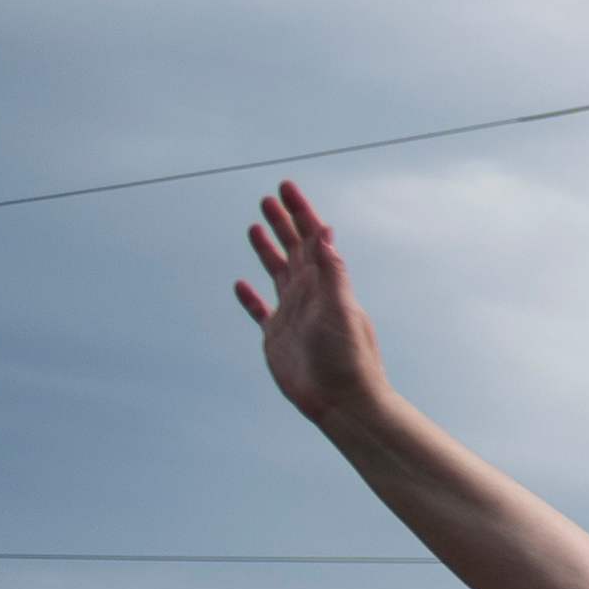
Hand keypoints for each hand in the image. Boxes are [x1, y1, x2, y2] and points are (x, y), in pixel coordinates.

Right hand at [231, 180, 392, 429]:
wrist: (343, 402)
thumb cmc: (347, 358)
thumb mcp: (341, 310)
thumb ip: (332, 273)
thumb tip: (325, 234)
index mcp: (326, 284)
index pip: (312, 239)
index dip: (300, 212)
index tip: (286, 186)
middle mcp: (310, 295)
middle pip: (292, 250)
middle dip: (282, 223)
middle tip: (268, 198)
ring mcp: (293, 315)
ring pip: (277, 273)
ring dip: (267, 249)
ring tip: (254, 227)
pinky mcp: (278, 338)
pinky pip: (260, 311)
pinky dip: (250, 297)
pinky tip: (241, 284)